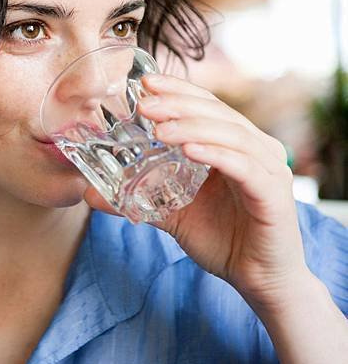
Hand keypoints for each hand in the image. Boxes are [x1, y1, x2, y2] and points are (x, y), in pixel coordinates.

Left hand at [84, 73, 311, 310]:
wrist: (258, 280)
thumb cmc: (221, 239)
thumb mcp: (172, 212)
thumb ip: (136, 199)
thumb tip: (90, 193)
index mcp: (235, 143)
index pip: (206, 106)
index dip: (177, 91)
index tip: (144, 83)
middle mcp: (256, 148)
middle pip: (217, 113)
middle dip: (178, 104)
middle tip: (144, 104)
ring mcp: (269, 168)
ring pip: (230, 134)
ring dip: (192, 127)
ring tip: (159, 130)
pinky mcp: (273, 193)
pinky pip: (244, 166)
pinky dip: (215, 154)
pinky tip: (190, 151)